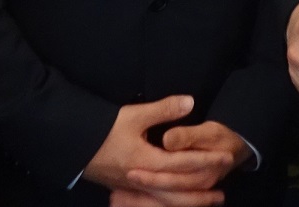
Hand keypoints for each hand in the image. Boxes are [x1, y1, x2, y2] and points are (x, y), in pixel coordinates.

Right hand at [84, 97, 233, 203]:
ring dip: (188, 202)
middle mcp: (142, 180)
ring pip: (165, 202)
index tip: (224, 158)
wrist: (74, 146)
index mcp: (146, 161)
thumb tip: (190, 102)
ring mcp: (134, 188)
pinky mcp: (127, 190)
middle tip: (222, 193)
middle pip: (176, 193)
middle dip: (200, 193)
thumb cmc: (105, 129)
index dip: (205, 160)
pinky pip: (154, 202)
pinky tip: (181, 202)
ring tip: (207, 201)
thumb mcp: (134, 115)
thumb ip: (164, 109)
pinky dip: (171, 204)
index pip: (182, 163)